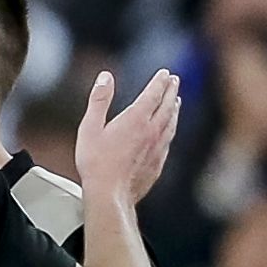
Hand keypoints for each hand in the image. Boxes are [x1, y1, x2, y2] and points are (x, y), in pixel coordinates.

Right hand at [76, 69, 179, 203]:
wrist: (110, 193)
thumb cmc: (96, 163)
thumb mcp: (90, 127)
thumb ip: (99, 99)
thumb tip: (105, 77)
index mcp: (136, 119)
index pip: (153, 94)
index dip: (160, 81)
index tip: (165, 73)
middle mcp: (152, 131)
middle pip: (167, 106)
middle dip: (171, 91)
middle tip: (175, 81)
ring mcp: (157, 148)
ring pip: (171, 123)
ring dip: (174, 110)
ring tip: (176, 102)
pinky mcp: (158, 163)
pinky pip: (169, 141)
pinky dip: (171, 130)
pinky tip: (169, 131)